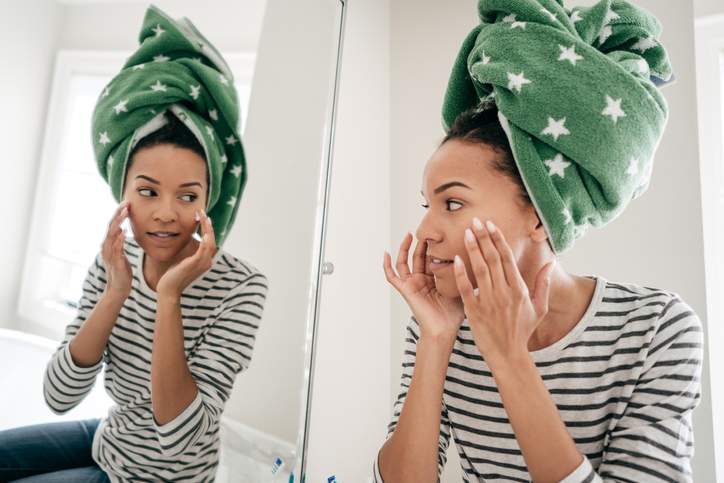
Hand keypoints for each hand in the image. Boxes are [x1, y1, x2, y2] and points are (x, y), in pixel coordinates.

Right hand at [101, 200, 132, 299]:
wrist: (118, 288)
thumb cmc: (121, 271)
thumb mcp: (120, 253)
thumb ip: (119, 242)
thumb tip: (122, 231)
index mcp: (108, 244)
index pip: (113, 225)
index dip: (119, 213)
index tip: (127, 203)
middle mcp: (106, 247)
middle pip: (110, 226)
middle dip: (118, 214)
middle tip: (126, 203)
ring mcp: (109, 254)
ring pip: (112, 235)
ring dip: (118, 223)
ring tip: (125, 213)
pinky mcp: (115, 262)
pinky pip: (116, 249)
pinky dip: (119, 240)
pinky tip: (124, 232)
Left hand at [156, 210, 216, 298]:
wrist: (168, 288)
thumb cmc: (173, 274)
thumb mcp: (182, 259)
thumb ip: (188, 250)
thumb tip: (187, 239)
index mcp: (204, 259)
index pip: (209, 240)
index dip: (207, 228)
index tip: (202, 217)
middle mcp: (206, 261)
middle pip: (212, 239)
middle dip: (208, 225)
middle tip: (202, 212)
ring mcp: (202, 263)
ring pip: (210, 242)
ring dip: (207, 229)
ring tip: (203, 217)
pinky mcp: (195, 264)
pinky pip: (204, 250)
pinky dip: (205, 240)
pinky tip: (203, 232)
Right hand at [383, 233, 464, 341]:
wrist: (444, 331)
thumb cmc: (454, 315)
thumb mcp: (461, 287)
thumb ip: (464, 273)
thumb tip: (479, 257)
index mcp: (435, 279)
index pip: (433, 257)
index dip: (435, 244)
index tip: (441, 229)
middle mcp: (422, 280)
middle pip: (418, 256)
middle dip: (421, 242)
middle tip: (427, 227)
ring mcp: (412, 284)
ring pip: (405, 262)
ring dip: (405, 248)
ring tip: (409, 234)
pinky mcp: (405, 290)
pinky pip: (392, 276)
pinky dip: (387, 265)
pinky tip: (386, 253)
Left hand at [453, 218, 554, 363]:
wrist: (508, 354)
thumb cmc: (523, 331)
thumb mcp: (539, 308)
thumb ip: (543, 284)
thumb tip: (550, 264)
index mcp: (519, 289)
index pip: (507, 258)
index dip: (498, 239)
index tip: (490, 225)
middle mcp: (505, 292)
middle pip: (493, 259)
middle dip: (484, 238)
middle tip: (475, 220)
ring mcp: (489, 301)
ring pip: (480, 269)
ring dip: (473, 249)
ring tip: (467, 232)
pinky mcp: (475, 311)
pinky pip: (466, 289)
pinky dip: (461, 274)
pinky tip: (456, 259)